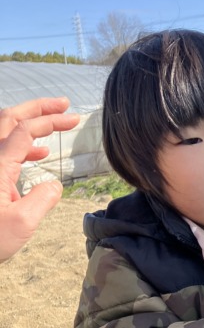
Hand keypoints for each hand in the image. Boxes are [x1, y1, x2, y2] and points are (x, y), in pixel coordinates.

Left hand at [0, 97, 79, 261]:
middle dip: (38, 109)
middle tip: (63, 104)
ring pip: (4, 132)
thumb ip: (44, 198)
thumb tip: (55, 185)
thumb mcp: (23, 223)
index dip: (50, 120)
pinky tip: (39, 155)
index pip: (26, 130)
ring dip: (30, 124)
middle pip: (9, 119)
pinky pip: (3, 150)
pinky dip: (23, 145)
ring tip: (54, 124)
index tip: (73, 118)